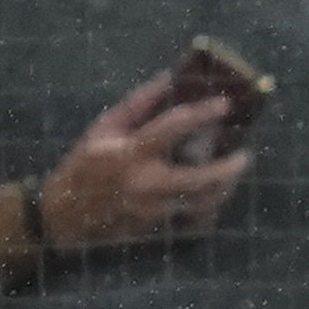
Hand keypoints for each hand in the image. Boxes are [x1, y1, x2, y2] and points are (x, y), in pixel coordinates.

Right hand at [31, 75, 257, 255]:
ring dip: (224, 189)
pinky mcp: (155, 231)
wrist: (63, 216)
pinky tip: (213, 198)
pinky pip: (193, 223)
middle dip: (228, 168)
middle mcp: (145, 185)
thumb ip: (138, 103)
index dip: (202, 113)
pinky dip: (208, 211)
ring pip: (202, 205)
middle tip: (245, 154)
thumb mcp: (103, 128)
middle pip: (200, 180)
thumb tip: (168, 78)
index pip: (173, 127)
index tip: (225, 104)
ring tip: (232, 172)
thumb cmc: (83, 165)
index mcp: (131, 153)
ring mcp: (152, 212)